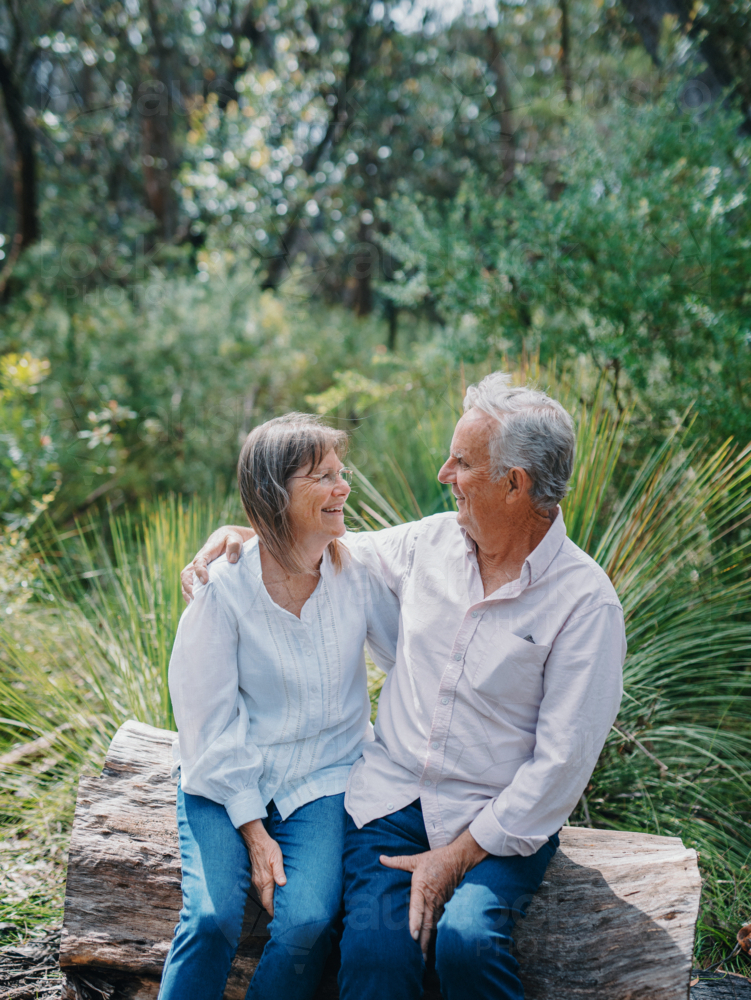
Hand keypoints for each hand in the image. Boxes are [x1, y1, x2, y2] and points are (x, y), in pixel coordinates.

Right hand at [180, 524, 254, 601]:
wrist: (228, 539)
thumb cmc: (231, 539)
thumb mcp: (235, 538)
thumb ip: (234, 546)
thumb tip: (232, 560)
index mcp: (207, 552)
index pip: (199, 561)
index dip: (200, 571)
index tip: (205, 581)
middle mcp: (199, 561)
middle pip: (186, 574)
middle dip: (188, 586)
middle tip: (196, 598)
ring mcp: (198, 569)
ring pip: (186, 581)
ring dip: (187, 592)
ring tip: (195, 604)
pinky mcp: (200, 575)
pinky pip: (191, 584)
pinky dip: (192, 594)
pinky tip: (198, 603)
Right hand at [239, 819, 286, 917]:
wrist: (256, 840)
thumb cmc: (269, 848)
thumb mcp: (277, 859)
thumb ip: (279, 872)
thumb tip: (283, 884)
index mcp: (265, 881)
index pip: (267, 903)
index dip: (272, 912)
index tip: (279, 918)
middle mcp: (259, 883)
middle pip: (264, 902)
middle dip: (271, 908)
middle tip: (281, 913)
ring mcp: (256, 880)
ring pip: (262, 896)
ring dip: (268, 901)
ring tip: (278, 905)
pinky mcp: (255, 876)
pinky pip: (260, 889)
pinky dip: (266, 894)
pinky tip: (272, 892)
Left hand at [380, 829, 487, 958]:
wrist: (457, 859)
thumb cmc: (435, 860)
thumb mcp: (416, 859)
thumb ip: (398, 862)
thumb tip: (381, 858)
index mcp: (422, 887)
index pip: (417, 907)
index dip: (415, 922)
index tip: (412, 936)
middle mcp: (431, 898)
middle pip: (427, 923)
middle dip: (422, 941)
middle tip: (418, 958)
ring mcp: (440, 903)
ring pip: (434, 925)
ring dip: (429, 941)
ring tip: (423, 957)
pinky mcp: (445, 905)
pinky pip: (440, 922)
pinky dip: (435, 934)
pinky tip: (431, 945)